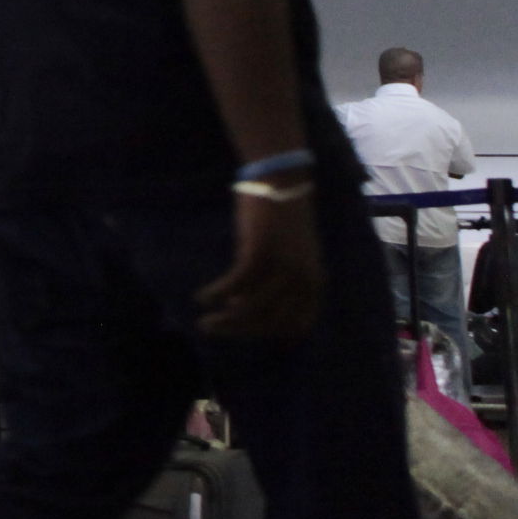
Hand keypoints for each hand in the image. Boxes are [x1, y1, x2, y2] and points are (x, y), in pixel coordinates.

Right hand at [197, 187, 323, 340]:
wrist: (281, 182)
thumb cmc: (282, 219)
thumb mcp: (291, 256)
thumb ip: (278, 282)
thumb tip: (242, 306)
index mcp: (315, 282)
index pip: (296, 325)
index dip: (270, 335)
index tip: (246, 336)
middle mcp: (302, 279)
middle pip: (269, 321)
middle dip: (239, 331)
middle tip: (212, 330)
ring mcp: (282, 267)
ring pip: (251, 308)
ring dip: (225, 320)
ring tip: (204, 322)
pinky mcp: (260, 252)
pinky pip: (235, 284)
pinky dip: (216, 293)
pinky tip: (202, 296)